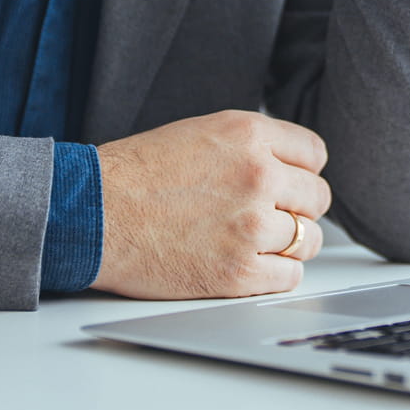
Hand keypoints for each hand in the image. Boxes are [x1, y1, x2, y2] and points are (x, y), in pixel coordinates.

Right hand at [91, 110, 331, 298]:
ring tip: (256, 242)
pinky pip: (290, 276)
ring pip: (308, 240)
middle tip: (271, 216)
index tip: (288, 184)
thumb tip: (291, 166)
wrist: (92, 215)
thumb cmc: (135, 175)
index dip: (301, 172)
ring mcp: (252, 225)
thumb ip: (251, 146)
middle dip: (298, 208)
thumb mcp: (201, 132)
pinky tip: (251, 265)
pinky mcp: (239, 271)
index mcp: (249, 135)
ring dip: (288, 244)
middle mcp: (258, 175)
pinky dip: (276, 274)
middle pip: (317, 198)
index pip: (315, 155)